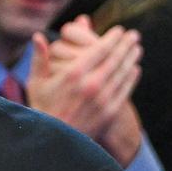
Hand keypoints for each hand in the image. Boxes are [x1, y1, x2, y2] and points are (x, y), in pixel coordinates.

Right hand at [26, 16, 141, 158]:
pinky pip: (125, 89)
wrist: (52, 140)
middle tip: (134, 35)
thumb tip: (38, 36)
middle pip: (115, 58)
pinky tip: (134, 69)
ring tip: (137, 48)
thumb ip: (39, 58)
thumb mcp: (35, 83)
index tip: (119, 30)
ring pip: (123, 72)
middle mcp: (91, 84)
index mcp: (73, 74)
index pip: (100, 49)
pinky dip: (131, 77)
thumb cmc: (41, 108)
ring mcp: (103, 98)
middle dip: (126, 44)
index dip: (112, 38)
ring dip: (132, 58)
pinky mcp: (110, 111)